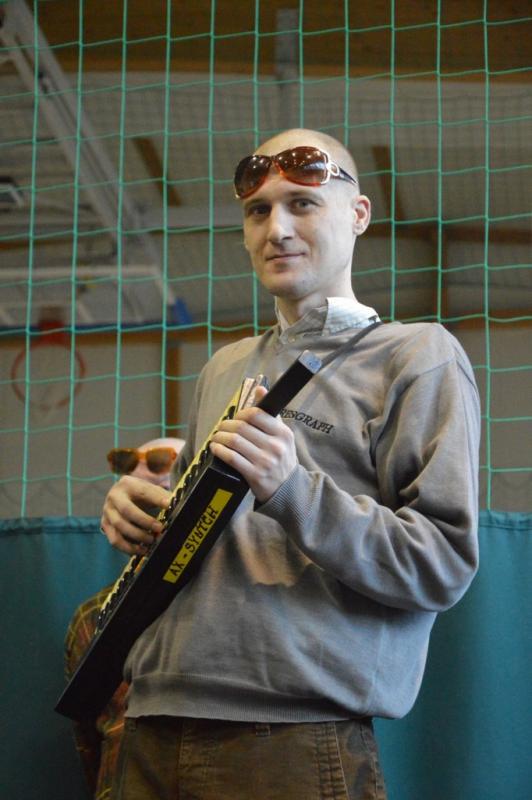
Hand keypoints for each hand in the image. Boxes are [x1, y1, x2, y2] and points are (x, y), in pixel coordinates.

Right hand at [100, 475, 170, 554]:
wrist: (122, 496)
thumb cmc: (140, 494)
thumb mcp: (150, 490)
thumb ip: (162, 497)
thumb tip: (175, 506)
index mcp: (128, 484)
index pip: (143, 491)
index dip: (157, 499)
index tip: (169, 505)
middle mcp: (114, 496)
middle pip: (127, 510)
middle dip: (145, 521)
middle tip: (160, 528)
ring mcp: (107, 511)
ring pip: (119, 527)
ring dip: (137, 536)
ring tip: (152, 541)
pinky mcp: (105, 525)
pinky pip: (115, 540)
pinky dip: (129, 548)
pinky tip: (142, 550)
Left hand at [209, 386, 296, 502]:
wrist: (288, 488)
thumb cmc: (282, 458)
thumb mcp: (283, 435)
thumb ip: (271, 414)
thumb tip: (260, 388)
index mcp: (283, 433)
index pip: (257, 414)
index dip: (241, 413)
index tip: (236, 417)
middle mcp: (275, 446)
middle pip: (242, 427)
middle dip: (226, 425)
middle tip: (222, 427)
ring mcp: (265, 461)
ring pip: (234, 441)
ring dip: (220, 437)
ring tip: (216, 437)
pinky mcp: (254, 475)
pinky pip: (231, 458)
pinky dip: (219, 450)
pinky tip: (215, 447)